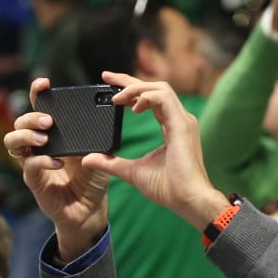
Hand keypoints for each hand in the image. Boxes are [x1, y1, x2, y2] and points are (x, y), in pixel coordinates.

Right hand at [3, 78, 110, 259]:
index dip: (37, 93)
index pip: (39, 108)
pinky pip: (28, 166)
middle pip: (19, 122)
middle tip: (49, 120)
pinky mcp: (34, 181)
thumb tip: (103, 120)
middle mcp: (38, 146)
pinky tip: (56, 161)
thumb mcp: (98, 154)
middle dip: (30, 117)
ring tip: (44, 138)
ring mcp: (32, 162)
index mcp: (53, 134)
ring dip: (26, 136)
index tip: (44, 83)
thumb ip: (97, 139)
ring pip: (12, 142)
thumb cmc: (92, 179)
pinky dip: (41, 161)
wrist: (90, 209)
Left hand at [80, 71, 227, 228]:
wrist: (188, 200)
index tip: (109, 86)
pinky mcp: (183, 125)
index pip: (150, 99)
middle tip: (106, 77)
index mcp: (172, 127)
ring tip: (117, 97)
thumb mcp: (132, 172)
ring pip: (160, 88)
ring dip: (136, 88)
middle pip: (154, 87)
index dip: (130, 89)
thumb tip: (88, 159)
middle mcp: (179, 120)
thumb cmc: (168, 189)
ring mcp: (183, 121)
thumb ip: (111, 163)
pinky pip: (164, 98)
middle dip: (129, 80)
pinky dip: (147, 97)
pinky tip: (133, 106)